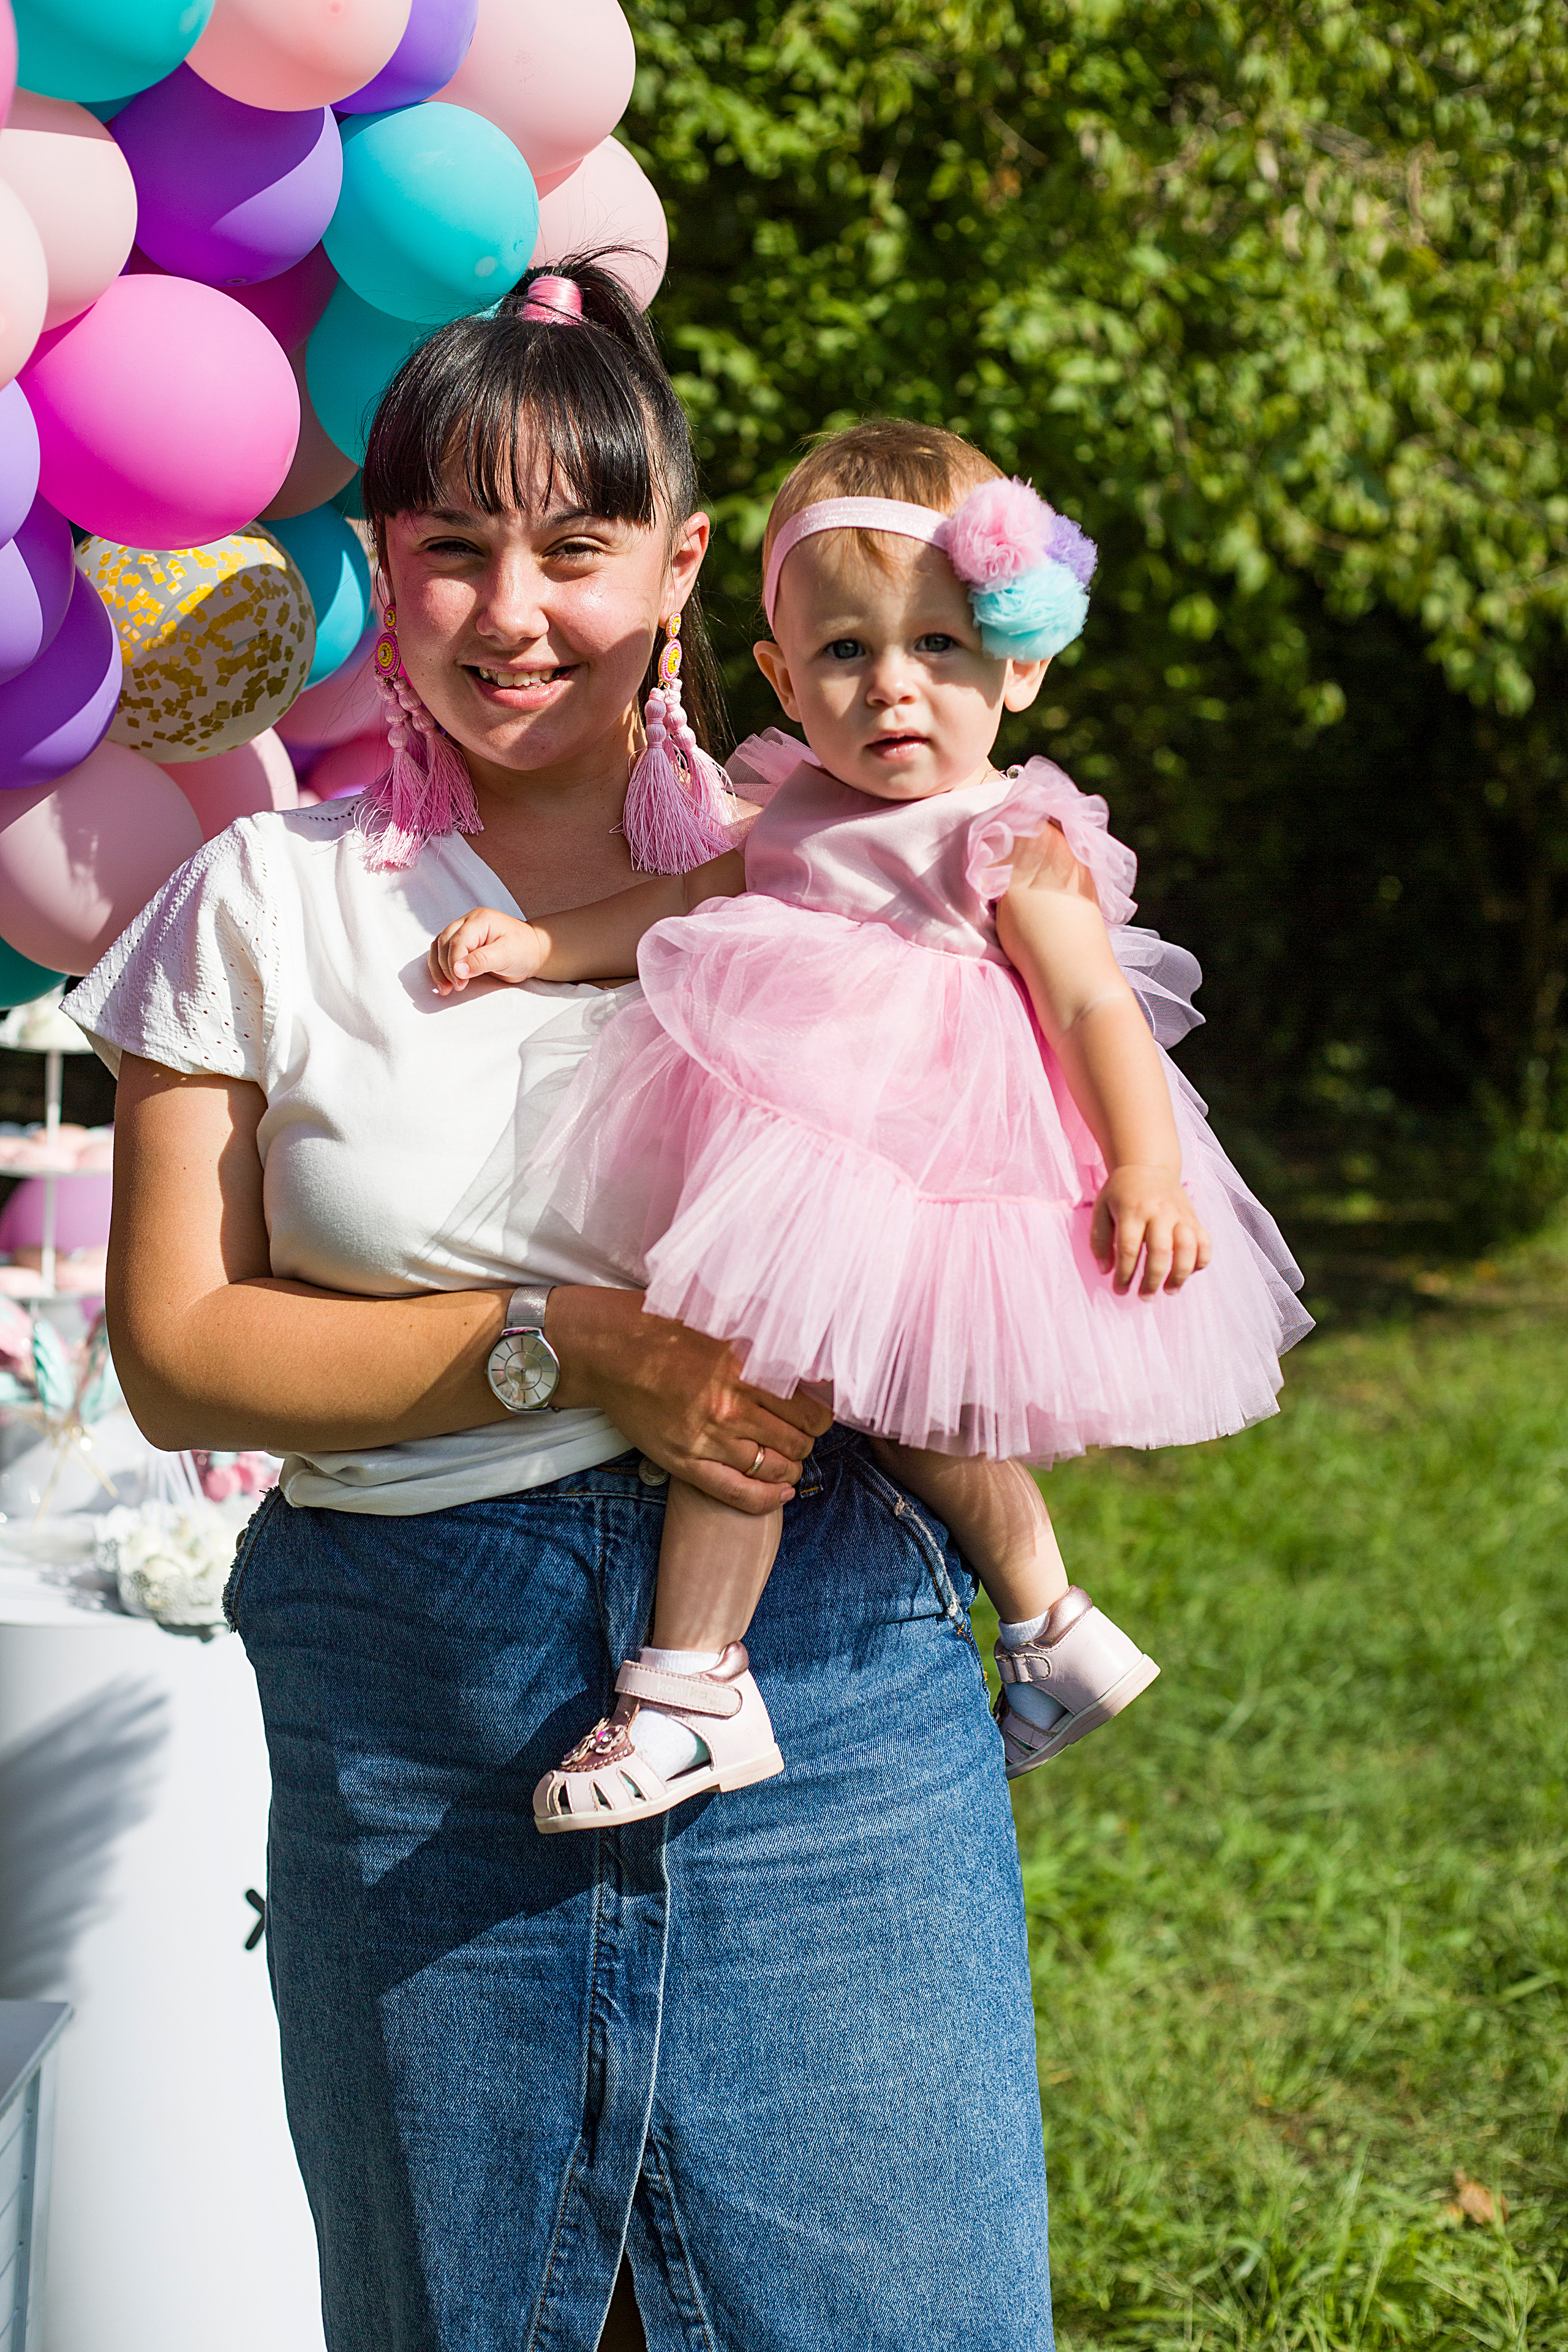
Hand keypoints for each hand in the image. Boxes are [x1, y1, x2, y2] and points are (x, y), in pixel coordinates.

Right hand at [429, 907, 543, 993]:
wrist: (533, 951)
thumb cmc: (524, 950)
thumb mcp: (506, 955)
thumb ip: (481, 961)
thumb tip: (457, 970)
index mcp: (480, 920)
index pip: (457, 941)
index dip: (454, 964)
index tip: (460, 983)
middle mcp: (468, 922)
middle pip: (444, 943)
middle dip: (444, 968)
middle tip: (454, 987)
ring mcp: (463, 931)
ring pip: (439, 947)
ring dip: (438, 968)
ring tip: (444, 988)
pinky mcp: (462, 943)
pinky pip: (442, 952)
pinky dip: (440, 967)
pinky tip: (444, 980)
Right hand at [545, 1286, 831, 1511]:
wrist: (607, 1350)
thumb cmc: (662, 1329)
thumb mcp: (723, 1323)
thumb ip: (766, 1339)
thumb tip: (812, 1359)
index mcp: (745, 1368)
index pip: (810, 1409)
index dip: (820, 1416)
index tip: (817, 1413)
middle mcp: (730, 1406)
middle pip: (797, 1441)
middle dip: (806, 1441)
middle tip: (800, 1435)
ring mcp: (708, 1438)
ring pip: (774, 1468)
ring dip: (790, 1467)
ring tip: (788, 1459)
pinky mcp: (685, 1461)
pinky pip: (738, 1494)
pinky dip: (767, 1499)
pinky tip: (782, 1494)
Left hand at [1090, 1164, 1211, 1296]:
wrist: (1147, 1166)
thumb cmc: (1121, 1192)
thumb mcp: (1101, 1209)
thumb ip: (1099, 1240)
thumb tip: (1105, 1271)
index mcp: (1132, 1210)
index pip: (1128, 1249)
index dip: (1124, 1274)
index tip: (1119, 1290)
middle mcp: (1159, 1212)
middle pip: (1159, 1252)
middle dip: (1152, 1280)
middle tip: (1144, 1296)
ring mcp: (1180, 1215)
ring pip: (1187, 1248)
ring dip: (1180, 1275)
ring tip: (1169, 1290)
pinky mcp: (1193, 1218)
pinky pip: (1204, 1242)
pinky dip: (1201, 1260)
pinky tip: (1189, 1273)